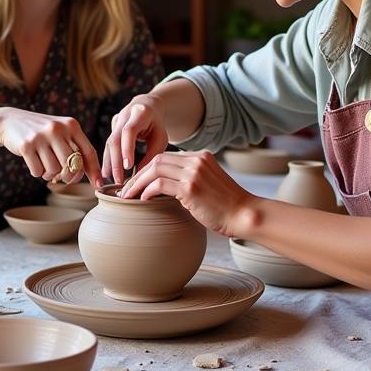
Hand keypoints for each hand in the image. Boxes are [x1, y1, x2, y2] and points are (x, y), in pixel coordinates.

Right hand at [0, 109, 101, 186]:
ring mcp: (41, 136)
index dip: (94, 171)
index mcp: (71, 125)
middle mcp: (58, 128)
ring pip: (54, 170)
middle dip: (68, 176)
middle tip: (61, 177)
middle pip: (72, 165)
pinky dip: (36, 172)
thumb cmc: (42, 133)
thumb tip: (93, 176)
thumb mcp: (61, 133)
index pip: (88, 152)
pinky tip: (33, 161)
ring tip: (43, 163)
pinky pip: (38, 171)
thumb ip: (76, 149)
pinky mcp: (26, 145)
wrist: (11, 121)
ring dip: (49, 174)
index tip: (99, 185)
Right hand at [102, 93, 169, 183]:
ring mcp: (115, 121)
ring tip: (113, 180)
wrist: (145, 107)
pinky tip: (107, 174)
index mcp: (140, 113)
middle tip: (119, 180)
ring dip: (110, 163)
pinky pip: (107, 146)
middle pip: (115, 139)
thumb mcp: (160, 138)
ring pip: (109, 144)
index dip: (127, 148)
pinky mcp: (110, 129)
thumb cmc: (156, 125)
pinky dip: (108, 160)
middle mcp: (124, 116)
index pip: (129, 131)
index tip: (128, 167)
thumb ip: (151, 155)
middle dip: (116, 161)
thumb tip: (139, 176)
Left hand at [118, 150, 252, 236]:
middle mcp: (197, 160)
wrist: (245, 214)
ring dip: (137, 183)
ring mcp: (194, 172)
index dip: (147, 169)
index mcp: (201, 156)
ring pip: (154, 169)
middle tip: (126, 189)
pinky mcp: (191, 187)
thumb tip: (166, 187)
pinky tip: (143, 200)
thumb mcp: (209, 184)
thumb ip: (190, 179)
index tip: (136, 182)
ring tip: (128, 196)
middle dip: (138, 174)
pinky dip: (147, 191)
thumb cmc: (226, 206)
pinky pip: (159, 184)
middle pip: (157, 159)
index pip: (166, 156)